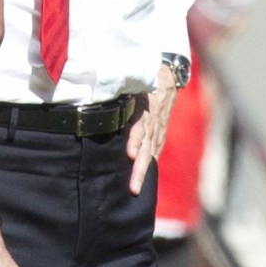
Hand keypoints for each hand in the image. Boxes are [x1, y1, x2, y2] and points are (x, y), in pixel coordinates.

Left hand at [126, 64, 177, 194]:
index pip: (140, 126)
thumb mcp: (132, 83)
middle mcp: (152, 123)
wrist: (168, 78)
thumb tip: (98, 93)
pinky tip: (143, 180)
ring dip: (143, 172)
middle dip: (138, 168)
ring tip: (136, 189)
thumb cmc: (143, 81)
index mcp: (144, 108)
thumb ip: (117, 91)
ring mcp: (157, 131)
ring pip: (150, 153)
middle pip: (145, 147)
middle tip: (133, 186)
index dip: (135, 140)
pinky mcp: (159, 135)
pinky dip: (149, 167)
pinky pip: (154, 152)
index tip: (129, 153)